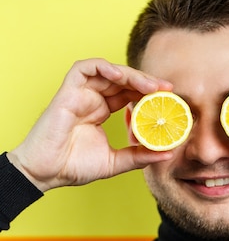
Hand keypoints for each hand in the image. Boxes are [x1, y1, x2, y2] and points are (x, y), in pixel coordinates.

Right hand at [8, 59, 173, 191]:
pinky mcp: (67, 91)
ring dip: (131, 75)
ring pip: (108, 72)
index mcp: (101, 111)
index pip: (129, 94)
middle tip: (167, 88)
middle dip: (146, 81)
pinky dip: (104, 67)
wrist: (47, 173)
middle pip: (122, 81)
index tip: (169, 98)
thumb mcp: (115, 162)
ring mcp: (79, 93)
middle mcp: (92, 99)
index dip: (149, 93)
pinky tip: (120, 76)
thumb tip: (167, 153)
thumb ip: (139, 155)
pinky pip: (85, 68)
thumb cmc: (73, 167)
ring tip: (150, 86)